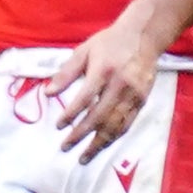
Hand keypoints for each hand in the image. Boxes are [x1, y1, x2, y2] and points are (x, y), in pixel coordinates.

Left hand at [45, 19, 159, 159]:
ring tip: (84, 156)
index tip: (58, 126)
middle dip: (81, 135)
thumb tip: (48, 93)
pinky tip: (103, 144)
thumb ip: (66, 73)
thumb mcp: (84, 51)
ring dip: (98, 143)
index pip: (85, 98)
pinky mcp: (142, 100)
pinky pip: (127, 124)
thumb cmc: (109, 43)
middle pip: (99, 117)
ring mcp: (133, 95)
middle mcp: (119, 85)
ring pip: (115, 125)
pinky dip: (114, 137)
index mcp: (103, 71)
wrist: (144, 36)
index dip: (71, 114)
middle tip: (65, 147)